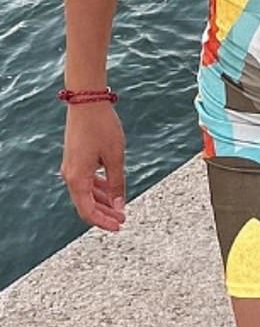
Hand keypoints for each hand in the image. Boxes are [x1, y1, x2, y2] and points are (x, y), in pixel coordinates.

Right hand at [60, 103, 126, 231]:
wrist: (87, 101)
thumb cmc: (101, 126)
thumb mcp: (115, 157)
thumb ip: (117, 184)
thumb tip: (119, 206)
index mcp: (77, 179)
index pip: (88, 211)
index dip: (103, 222)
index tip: (119, 226)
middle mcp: (70, 175)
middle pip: (86, 204)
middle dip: (105, 213)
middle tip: (122, 218)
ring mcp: (71, 166)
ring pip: (86, 192)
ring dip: (103, 200)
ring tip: (119, 206)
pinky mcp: (75, 158)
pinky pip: (86, 180)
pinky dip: (98, 187)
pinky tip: (111, 188)